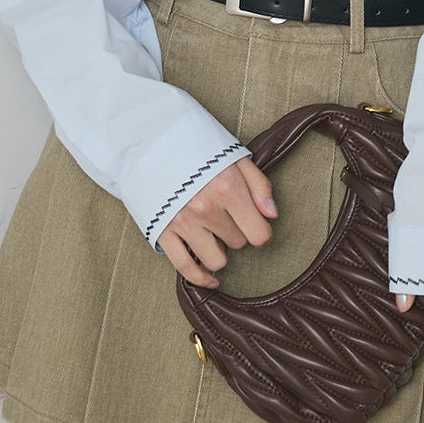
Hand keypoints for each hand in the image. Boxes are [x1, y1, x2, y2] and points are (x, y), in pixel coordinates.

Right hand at [157, 157, 277, 287]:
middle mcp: (206, 209)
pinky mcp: (163, 232)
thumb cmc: (196, 147)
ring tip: (214, 232)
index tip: (254, 224)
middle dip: (236, 231)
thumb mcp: (235, 156)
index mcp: (227, 188)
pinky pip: (186, 268)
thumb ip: (259, 185)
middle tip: (226, 214)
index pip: (259, 234)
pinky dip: (201, 278)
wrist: (151, 142)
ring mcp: (183, 222)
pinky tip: (211, 280)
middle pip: (238, 243)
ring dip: (219, 250)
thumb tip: (272, 215)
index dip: (260, 231)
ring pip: (217, 260)